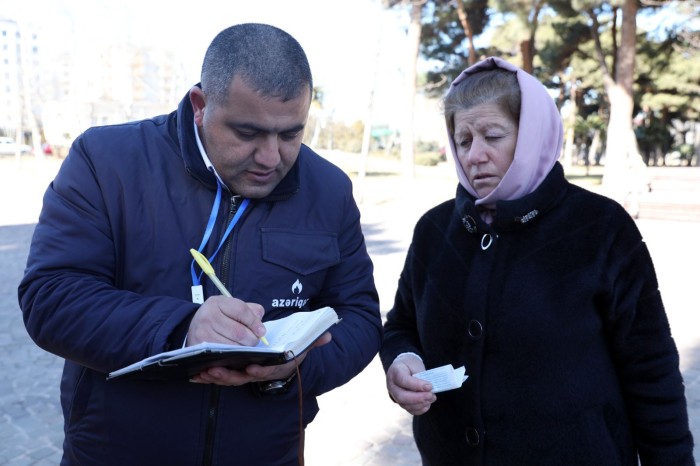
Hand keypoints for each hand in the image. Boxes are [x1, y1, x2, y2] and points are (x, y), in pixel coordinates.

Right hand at [187, 296, 266, 346]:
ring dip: (244, 348)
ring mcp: (202, 332)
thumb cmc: (219, 315)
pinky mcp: (200, 347)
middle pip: (239, 331)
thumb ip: (249, 310)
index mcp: (218, 302)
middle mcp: (208, 316)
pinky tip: (236, 351)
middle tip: (254, 340)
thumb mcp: (232, 307)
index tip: (261, 331)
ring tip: (245, 346)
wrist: (195, 324)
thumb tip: (260, 321)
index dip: (254, 322)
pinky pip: (224, 354)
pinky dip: (234, 355)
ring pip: (233, 345)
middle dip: (251, 339)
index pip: (242, 311)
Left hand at [190, 331, 332, 385]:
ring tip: (203, 370)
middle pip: (244, 378)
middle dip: (229, 376)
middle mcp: (262, 373)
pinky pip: (221, 377)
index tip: (252, 369)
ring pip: (230, 379)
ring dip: (216, 377)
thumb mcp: (303, 343)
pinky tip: (196, 374)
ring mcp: (247, 375)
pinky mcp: (235, 373)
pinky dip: (209, 377)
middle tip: (216, 370)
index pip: (269, 371)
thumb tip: (328, 335)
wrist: (282, 358)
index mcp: (277, 367)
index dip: (261, 371)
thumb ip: (313, 339)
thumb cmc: (290, 348)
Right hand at [386, 354, 435, 415]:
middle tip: (430, 395)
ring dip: (421, 404)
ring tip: (432, 398)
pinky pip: (409, 409)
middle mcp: (392, 385)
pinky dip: (419, 409)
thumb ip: (420, 376)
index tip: (429, 386)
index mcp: (395, 372)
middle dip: (418, 398)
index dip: (417, 385)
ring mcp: (395, 395)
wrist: (404, 368)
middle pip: (402, 396)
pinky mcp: (401, 402)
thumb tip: (428, 389)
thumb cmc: (410, 366)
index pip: (403, 380)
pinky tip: (427, 404)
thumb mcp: (415, 365)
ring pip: (406, 405)